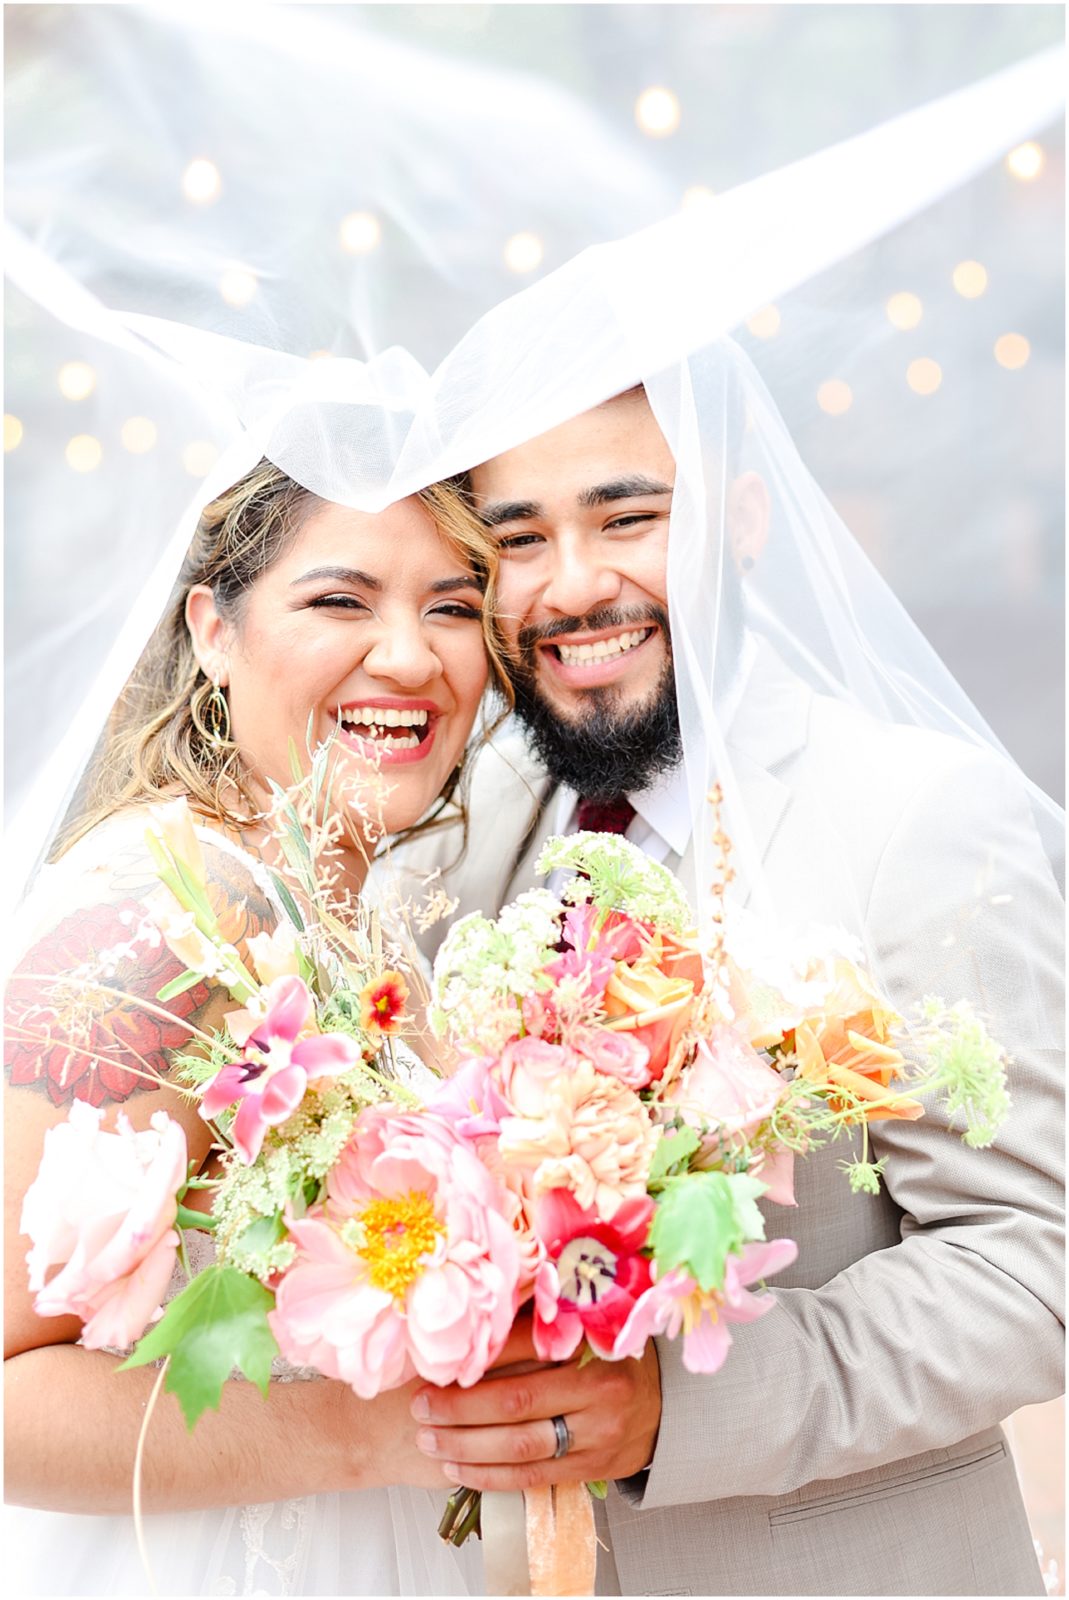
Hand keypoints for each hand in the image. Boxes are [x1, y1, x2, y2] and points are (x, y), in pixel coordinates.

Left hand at [409, 1314, 660, 1491]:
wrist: (665, 1405)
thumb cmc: (611, 1357)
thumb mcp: (586, 1325)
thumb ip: (539, 1321)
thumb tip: (471, 1321)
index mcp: (595, 1342)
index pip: (527, 1345)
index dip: (479, 1355)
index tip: (438, 1360)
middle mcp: (600, 1390)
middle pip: (516, 1402)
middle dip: (460, 1407)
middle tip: (421, 1405)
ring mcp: (599, 1435)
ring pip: (521, 1447)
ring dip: (466, 1446)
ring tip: (429, 1439)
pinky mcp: (594, 1469)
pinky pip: (533, 1477)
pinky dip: (490, 1475)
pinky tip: (458, 1467)